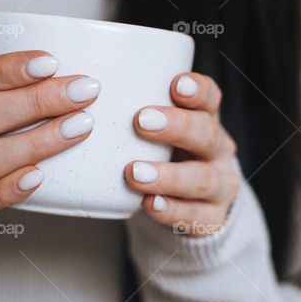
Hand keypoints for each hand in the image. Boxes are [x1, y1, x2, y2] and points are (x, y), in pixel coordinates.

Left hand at [124, 73, 241, 236]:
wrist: (191, 202)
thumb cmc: (163, 153)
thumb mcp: (159, 127)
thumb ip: (134, 108)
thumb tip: (81, 86)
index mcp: (206, 118)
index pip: (210, 98)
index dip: (197, 90)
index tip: (176, 84)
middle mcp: (218, 149)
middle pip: (206, 134)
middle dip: (176, 127)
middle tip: (141, 121)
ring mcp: (219, 185)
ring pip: (201, 179)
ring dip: (168, 176)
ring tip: (135, 173)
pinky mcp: (212, 217)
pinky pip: (194, 216)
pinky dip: (171, 211)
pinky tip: (149, 204)